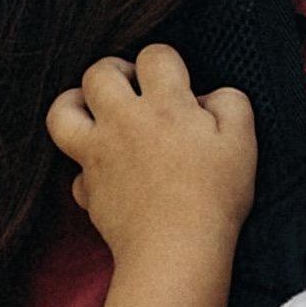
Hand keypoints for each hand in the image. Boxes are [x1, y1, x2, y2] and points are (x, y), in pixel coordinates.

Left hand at [47, 45, 256, 267]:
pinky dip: (89, 172)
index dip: (167, 63)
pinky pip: (76, 173)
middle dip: (115, 71)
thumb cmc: (214, 198)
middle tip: (133, 88)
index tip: (178, 83)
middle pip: (97, 73)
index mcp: (164, 105)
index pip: (154, 55)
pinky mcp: (88, 190)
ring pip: (62, 113)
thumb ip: (230, 104)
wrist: (177, 251)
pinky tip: (109, 176)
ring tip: (96, 114)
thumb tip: (210, 97)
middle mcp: (123, 122)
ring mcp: (98, 155)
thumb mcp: (243, 142)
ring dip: (75, 105)